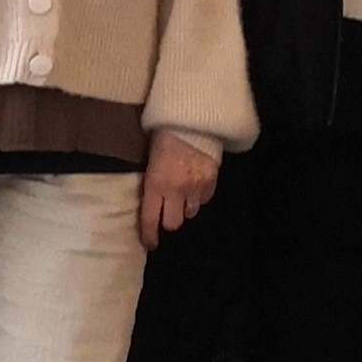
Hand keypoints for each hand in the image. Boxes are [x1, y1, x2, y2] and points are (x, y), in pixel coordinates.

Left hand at [139, 129, 220, 249]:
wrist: (192, 118)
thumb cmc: (163, 135)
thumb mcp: (150, 160)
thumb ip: (152, 182)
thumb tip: (152, 199)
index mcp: (155, 184)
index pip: (150, 219)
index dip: (149, 235)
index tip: (150, 244)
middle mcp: (175, 190)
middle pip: (173, 223)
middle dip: (169, 221)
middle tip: (168, 213)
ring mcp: (196, 185)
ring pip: (191, 212)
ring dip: (186, 207)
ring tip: (184, 195)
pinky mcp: (212, 179)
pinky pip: (205, 199)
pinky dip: (200, 196)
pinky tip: (196, 186)